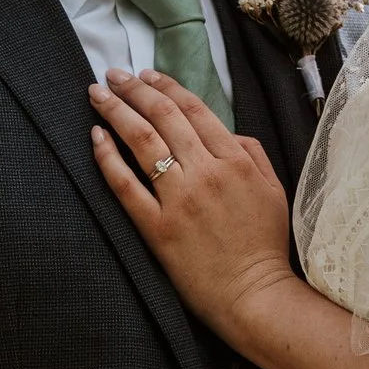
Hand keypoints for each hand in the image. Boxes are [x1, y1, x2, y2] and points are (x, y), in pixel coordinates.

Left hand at [87, 68, 295, 330]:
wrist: (254, 295)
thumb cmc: (264, 244)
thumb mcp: (273, 190)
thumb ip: (251, 153)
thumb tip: (225, 130)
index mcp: (235, 160)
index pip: (194, 110)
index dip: (167, 86)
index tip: (146, 74)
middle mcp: (205, 173)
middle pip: (164, 118)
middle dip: (135, 90)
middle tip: (113, 73)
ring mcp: (179, 199)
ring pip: (142, 142)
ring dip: (116, 111)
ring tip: (97, 93)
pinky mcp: (157, 227)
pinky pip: (125, 185)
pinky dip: (108, 157)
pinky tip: (96, 137)